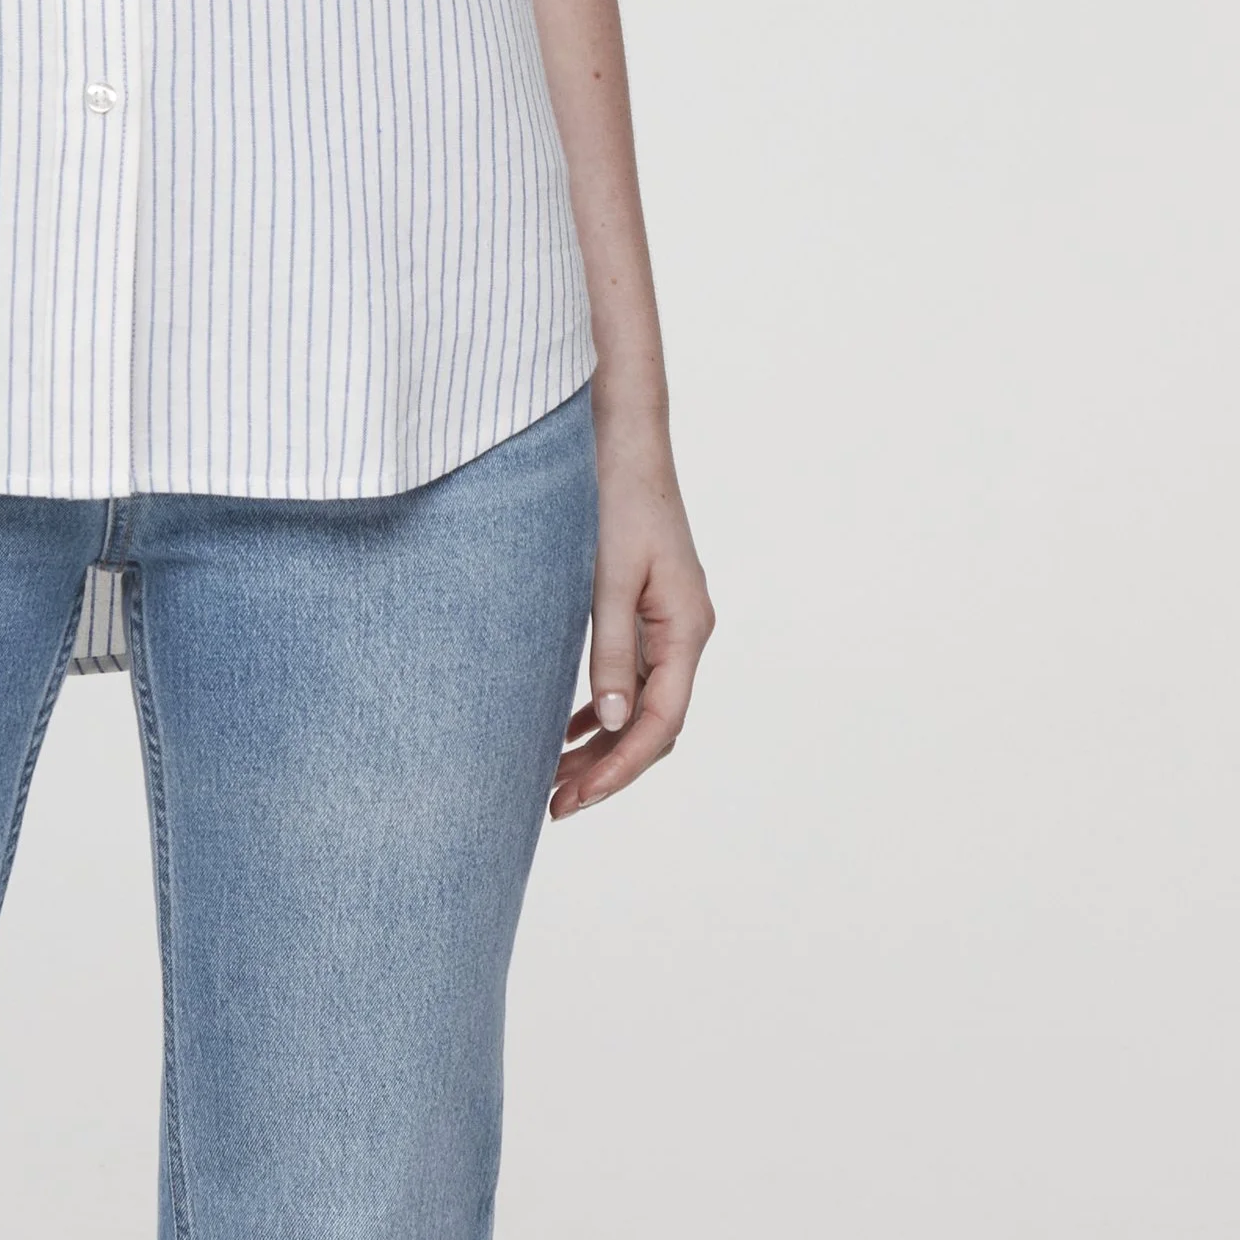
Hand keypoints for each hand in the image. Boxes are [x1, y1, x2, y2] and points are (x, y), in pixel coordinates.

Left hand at [550, 428, 713, 818]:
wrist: (621, 435)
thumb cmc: (614, 496)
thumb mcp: (605, 576)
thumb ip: (609, 650)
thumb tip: (607, 723)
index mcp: (686, 626)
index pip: (660, 722)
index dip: (619, 767)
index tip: (574, 798)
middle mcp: (685, 630)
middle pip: (653, 723)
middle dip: (607, 768)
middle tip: (553, 804)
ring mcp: (667, 620)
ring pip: (640, 704)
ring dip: (601, 744)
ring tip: (553, 780)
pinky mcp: (645, 607)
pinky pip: (630, 675)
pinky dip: (600, 707)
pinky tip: (567, 728)